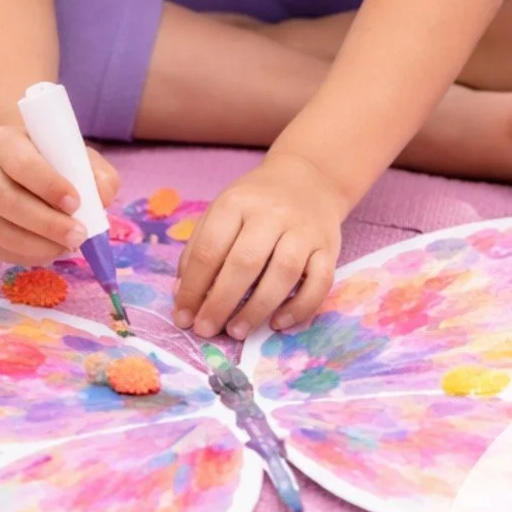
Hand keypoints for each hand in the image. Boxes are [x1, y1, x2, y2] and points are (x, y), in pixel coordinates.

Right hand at [0, 126, 119, 263]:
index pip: (21, 164)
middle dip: (46, 224)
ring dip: (38, 245)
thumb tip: (103, 198)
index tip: (76, 203)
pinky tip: (49, 252)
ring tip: (67, 246)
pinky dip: (25, 255)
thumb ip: (96, 174)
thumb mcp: (77, 157)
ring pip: (0, 230)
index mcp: (3, 141)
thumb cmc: (50, 160)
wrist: (16, 167)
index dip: (48, 186)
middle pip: (6, 201)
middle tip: (78, 236)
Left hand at [173, 152, 344, 340]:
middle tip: (206, 330)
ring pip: (283, 273)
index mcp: (237, 203)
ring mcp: (304, 230)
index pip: (210, 249)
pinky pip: (320, 282)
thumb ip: (199, 250)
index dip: (193, 288)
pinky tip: (278, 323)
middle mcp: (272, 214)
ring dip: (257, 309)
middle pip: (245, 263)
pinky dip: (300, 307)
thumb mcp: (221, 212)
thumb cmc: (256, 204)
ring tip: (237, 331)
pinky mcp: (329, 247)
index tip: (183, 316)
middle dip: (221, 303)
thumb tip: (182, 295)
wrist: (309, 180)